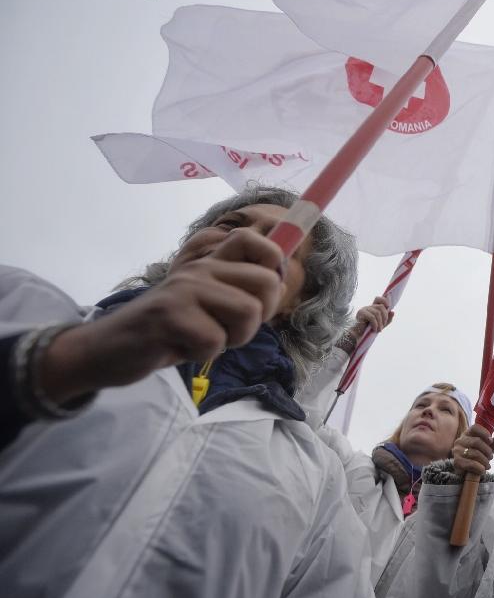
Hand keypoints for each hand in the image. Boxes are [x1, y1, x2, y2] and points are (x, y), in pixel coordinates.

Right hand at [39, 230, 283, 402]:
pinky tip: (179, 348)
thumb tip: (280, 279)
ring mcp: (185, 288)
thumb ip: (238, 290)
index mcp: (210, 262)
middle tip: (228, 329)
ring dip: (232, 338)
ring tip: (203, 339)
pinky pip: (215, 340)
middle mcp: (200, 268)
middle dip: (258, 318)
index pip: (256, 242)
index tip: (260, 295)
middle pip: (268, 283)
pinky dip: (202, 354)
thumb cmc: (167, 331)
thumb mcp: (206, 305)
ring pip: (249, 312)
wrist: (109, 350)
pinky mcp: (170, 314)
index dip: (274, 267)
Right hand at [338, 296, 393, 351]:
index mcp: (373, 308)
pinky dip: (375, 324)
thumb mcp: (381, 325)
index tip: (388, 306)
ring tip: (379, 330)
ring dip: (380, 323)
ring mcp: (364, 309)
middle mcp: (368, 307)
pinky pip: (372, 317)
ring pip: (377, 313)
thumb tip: (393, 311)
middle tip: (383, 326)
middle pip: (381, 307)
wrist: (358, 336)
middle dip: (385, 317)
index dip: (384, 300)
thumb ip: (388, 319)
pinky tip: (375, 329)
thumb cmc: (369, 330)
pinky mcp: (361, 313)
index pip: (378, 299)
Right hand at [451, 423, 493, 476]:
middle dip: (487, 450)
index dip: (484, 433)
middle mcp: (460, 441)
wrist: (465, 470)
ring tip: (488, 466)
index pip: (475, 428)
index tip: (491, 441)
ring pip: (474, 453)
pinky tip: (483, 470)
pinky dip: (480, 468)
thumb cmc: (476, 456)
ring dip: (485, 461)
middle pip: (476, 441)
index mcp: (468, 434)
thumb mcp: (486, 448)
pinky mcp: (457, 462)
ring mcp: (457, 451)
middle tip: (491, 457)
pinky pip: (471, 463)